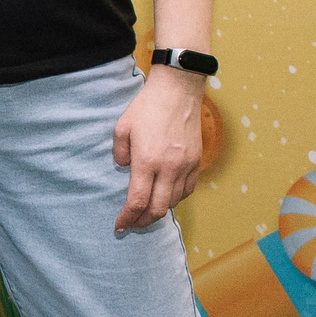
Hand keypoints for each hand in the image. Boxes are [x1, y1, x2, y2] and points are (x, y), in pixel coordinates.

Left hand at [113, 66, 205, 233]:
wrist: (178, 90)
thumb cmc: (146, 107)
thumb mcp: (122, 127)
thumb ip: (119, 153)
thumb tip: (125, 169)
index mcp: (147, 161)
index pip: (137, 201)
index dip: (127, 218)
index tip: (119, 225)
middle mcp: (169, 167)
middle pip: (158, 209)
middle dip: (143, 221)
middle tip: (132, 224)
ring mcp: (186, 165)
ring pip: (175, 202)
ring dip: (159, 210)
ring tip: (146, 211)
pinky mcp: (196, 161)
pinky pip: (188, 190)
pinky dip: (175, 198)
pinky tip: (165, 196)